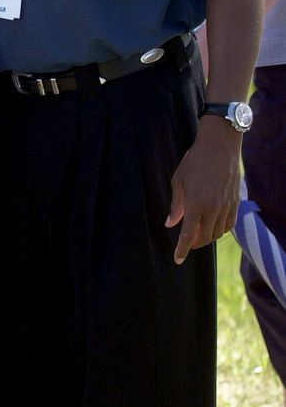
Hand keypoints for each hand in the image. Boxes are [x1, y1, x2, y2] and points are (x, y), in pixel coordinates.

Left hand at [166, 119, 241, 263]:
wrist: (219, 146)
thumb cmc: (195, 161)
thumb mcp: (179, 181)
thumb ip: (176, 206)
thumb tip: (170, 224)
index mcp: (196, 205)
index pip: (188, 236)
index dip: (182, 250)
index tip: (177, 259)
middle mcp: (213, 209)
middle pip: (204, 238)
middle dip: (194, 244)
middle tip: (186, 242)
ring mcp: (226, 206)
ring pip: (218, 233)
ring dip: (207, 237)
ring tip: (198, 232)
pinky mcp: (235, 202)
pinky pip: (229, 224)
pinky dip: (220, 229)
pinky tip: (213, 225)